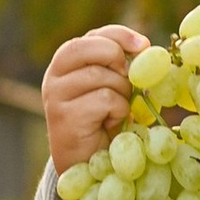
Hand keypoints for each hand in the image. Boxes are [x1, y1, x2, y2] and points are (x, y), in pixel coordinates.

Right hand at [42, 25, 148, 175]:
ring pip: (102, 76)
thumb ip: (120, 66)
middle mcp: (54, 75)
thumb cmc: (102, 122)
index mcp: (65, 63)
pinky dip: (117, 112)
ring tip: (113, 112)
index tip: (143, 45)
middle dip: (119, 61)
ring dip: (120, 94)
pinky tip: (108, 124)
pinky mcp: (64, 116)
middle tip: (127, 82)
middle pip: (94, 49)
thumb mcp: (111, 87)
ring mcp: (55, 95)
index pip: (92, 36)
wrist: (86, 164)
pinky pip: (104, 100)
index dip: (119, 35)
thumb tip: (145, 49)